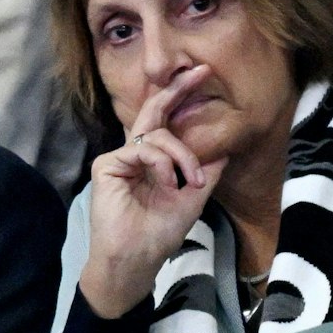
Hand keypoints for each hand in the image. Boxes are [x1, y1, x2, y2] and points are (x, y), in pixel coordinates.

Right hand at [78, 66, 227, 318]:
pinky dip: (162, 165)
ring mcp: (119, 158)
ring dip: (182, 155)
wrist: (136, 260)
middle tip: (199, 72)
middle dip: (177, 89)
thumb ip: (206, 170)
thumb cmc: (159, 233)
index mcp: (154, 160)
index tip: (202, 74)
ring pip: (156, 136)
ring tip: (190, 182)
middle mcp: (135, 153)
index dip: (181, 97)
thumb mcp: (193, 198)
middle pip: (153, 111)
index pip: (167, 122)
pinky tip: (168, 184)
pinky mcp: (107, 166)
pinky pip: (142, 151)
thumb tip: (225, 144)